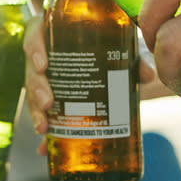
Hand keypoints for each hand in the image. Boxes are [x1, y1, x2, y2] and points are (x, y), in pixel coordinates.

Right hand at [22, 13, 168, 155]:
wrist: (112, 48)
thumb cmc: (112, 40)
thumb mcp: (122, 44)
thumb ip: (134, 57)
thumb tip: (147, 75)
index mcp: (57, 31)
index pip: (36, 32)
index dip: (34, 47)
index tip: (42, 64)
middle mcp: (47, 53)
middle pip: (33, 67)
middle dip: (36, 87)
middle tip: (47, 102)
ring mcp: (48, 77)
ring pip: (34, 91)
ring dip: (36, 111)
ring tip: (44, 128)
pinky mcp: (53, 97)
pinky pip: (44, 113)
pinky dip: (45, 132)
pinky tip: (44, 149)